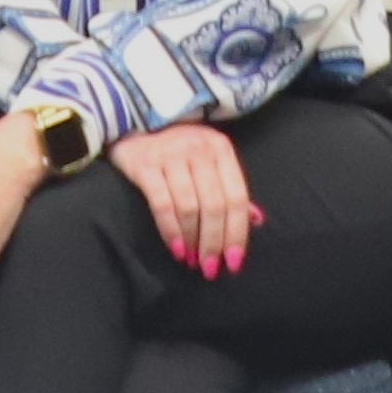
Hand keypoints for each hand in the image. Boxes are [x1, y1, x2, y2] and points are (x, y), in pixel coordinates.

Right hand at [109, 121, 260, 277]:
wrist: (133, 124)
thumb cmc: (177, 151)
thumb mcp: (208, 162)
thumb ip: (229, 190)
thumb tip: (257, 220)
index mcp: (220, 149)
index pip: (236, 197)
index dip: (238, 233)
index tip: (234, 262)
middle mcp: (198, 148)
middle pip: (214, 205)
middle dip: (214, 242)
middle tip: (211, 268)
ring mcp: (170, 154)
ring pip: (189, 207)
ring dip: (192, 241)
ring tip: (192, 261)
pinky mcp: (145, 164)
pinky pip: (162, 204)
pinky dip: (170, 231)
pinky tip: (176, 248)